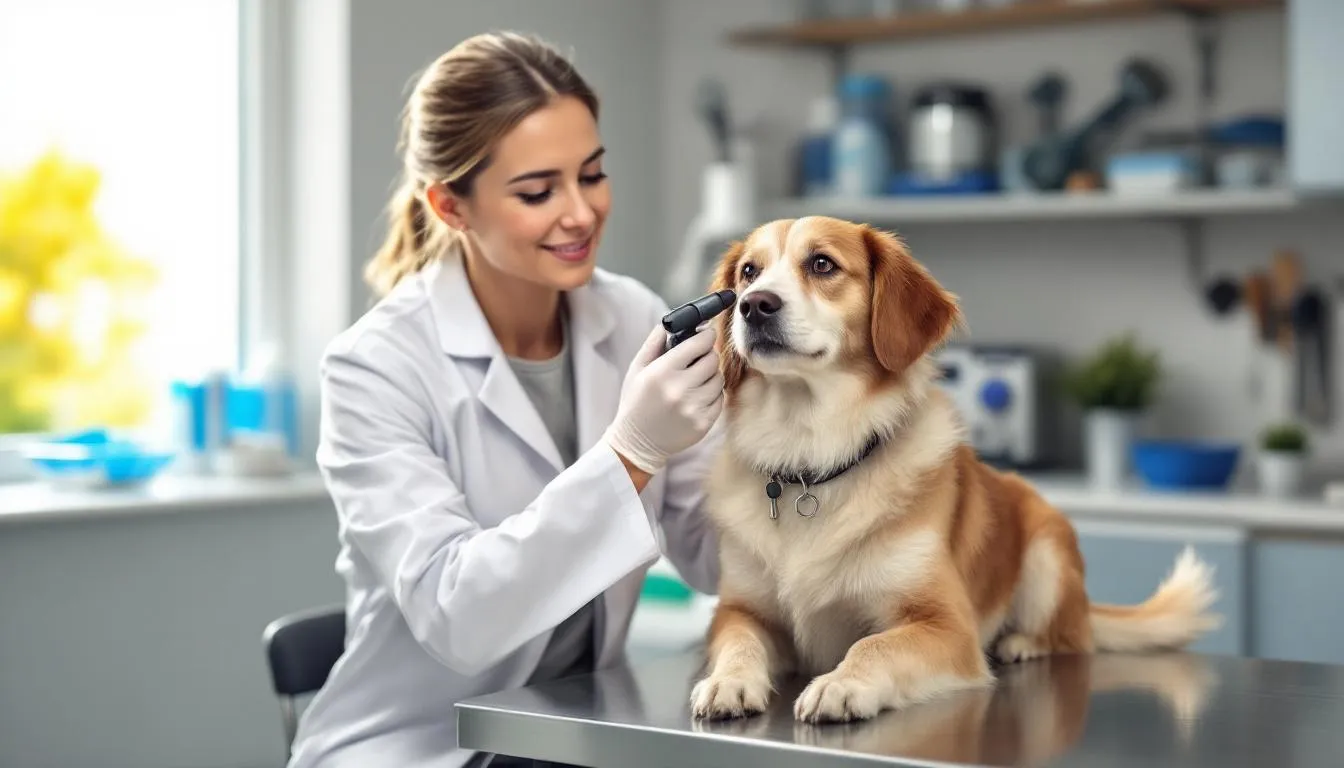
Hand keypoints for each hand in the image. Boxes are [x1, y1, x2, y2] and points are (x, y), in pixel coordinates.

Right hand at [603, 323, 724, 474]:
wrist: (637, 442)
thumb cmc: (636, 401)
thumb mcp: (637, 369)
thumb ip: (655, 342)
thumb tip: (672, 321)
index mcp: (662, 372)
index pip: (698, 343)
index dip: (706, 335)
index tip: (708, 333)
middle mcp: (679, 389)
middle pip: (712, 360)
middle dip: (708, 355)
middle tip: (700, 358)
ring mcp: (693, 408)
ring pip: (719, 379)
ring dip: (711, 375)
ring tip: (696, 380)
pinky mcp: (703, 424)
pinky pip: (720, 399)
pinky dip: (713, 395)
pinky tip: (698, 396)